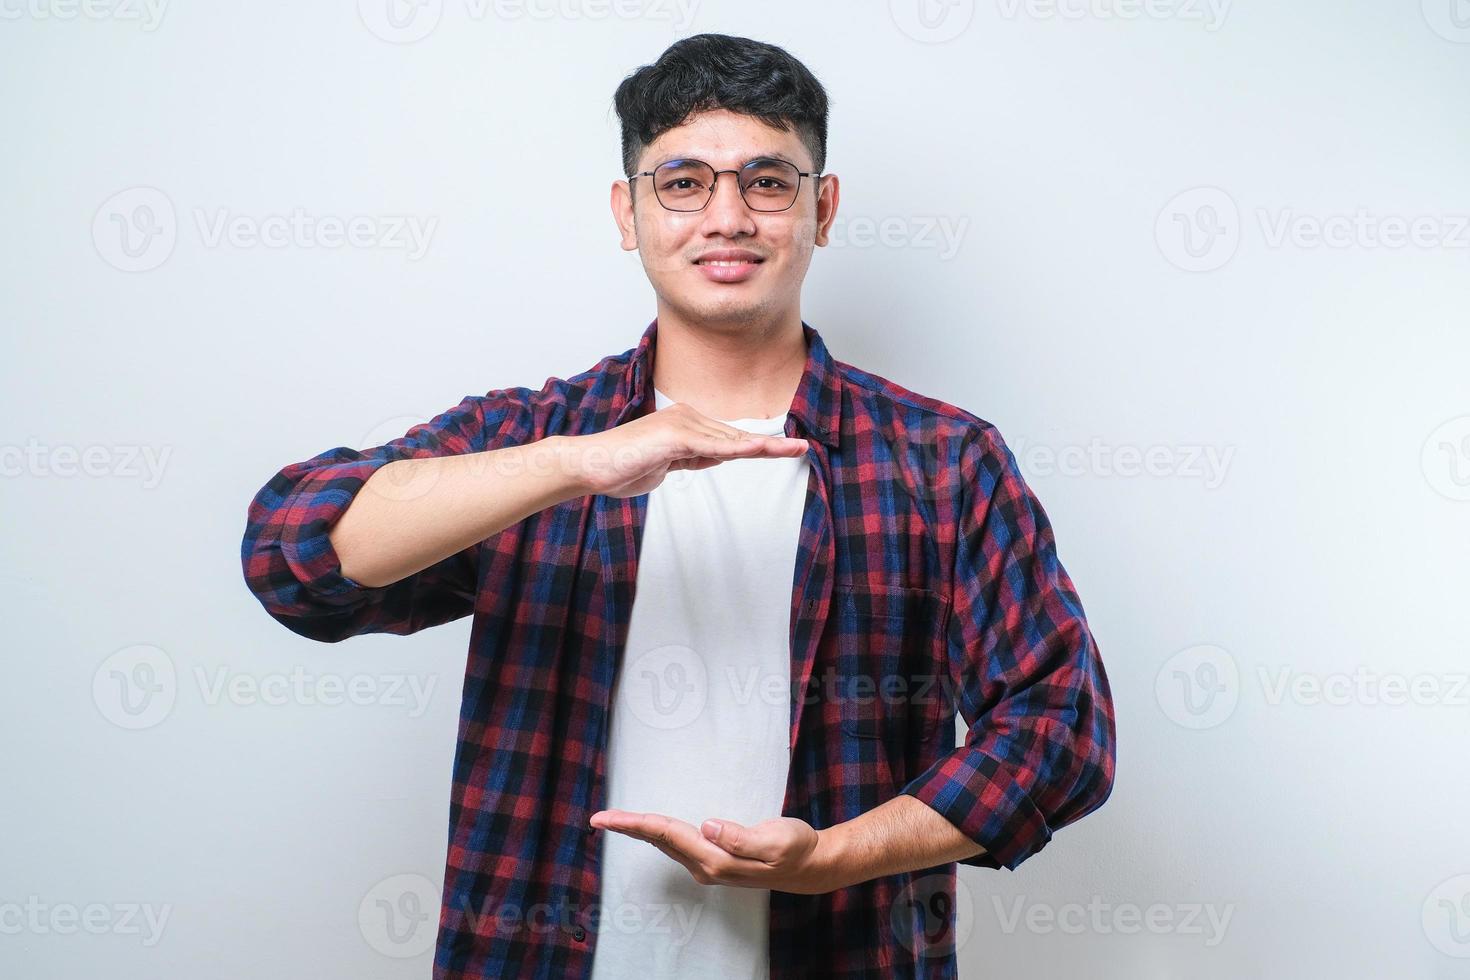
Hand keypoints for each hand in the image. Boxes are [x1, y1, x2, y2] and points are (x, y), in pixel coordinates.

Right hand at [562, 402, 809, 498]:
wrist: (591, 466)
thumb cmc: (622, 468)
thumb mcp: (667, 466)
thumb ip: (692, 458)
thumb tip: (718, 457)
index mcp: (685, 424)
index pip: (728, 439)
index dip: (758, 445)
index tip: (786, 448)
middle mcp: (686, 417)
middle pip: (735, 437)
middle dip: (769, 445)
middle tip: (801, 448)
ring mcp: (680, 424)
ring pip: (729, 440)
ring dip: (762, 447)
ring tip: (792, 449)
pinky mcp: (673, 436)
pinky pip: (712, 446)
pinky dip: (737, 449)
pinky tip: (759, 450)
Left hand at [588, 808, 844, 894]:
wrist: (809, 866)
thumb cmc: (795, 848)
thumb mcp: (774, 839)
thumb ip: (740, 836)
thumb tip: (708, 825)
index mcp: (715, 860)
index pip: (667, 834)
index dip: (635, 823)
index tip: (606, 818)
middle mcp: (706, 866)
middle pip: (659, 840)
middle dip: (628, 827)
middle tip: (598, 817)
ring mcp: (708, 865)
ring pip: (665, 843)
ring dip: (640, 830)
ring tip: (615, 820)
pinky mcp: (714, 859)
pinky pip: (676, 843)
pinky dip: (658, 833)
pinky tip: (650, 827)